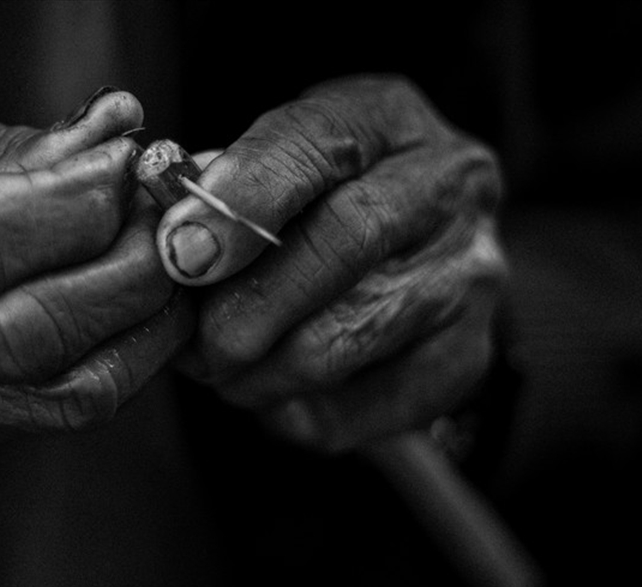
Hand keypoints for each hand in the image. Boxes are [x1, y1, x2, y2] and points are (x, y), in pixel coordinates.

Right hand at [0, 82, 190, 451]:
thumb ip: (19, 142)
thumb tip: (124, 124)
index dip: (75, 205)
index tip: (133, 163)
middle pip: (28, 335)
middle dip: (130, 273)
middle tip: (171, 219)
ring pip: (59, 395)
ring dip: (145, 329)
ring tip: (172, 266)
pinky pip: (57, 414)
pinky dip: (121, 359)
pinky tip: (138, 310)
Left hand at [156, 75, 505, 452]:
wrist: (418, 244)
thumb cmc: (322, 198)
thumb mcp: (276, 160)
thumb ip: (225, 186)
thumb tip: (172, 245)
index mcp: (388, 118)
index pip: (317, 142)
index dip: (242, 199)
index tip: (180, 250)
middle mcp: (449, 186)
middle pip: (345, 243)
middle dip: (248, 303)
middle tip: (195, 342)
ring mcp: (469, 273)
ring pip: (350, 337)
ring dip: (261, 370)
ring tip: (219, 369)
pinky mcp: (465, 354)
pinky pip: (367, 404)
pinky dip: (300, 413)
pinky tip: (272, 397)